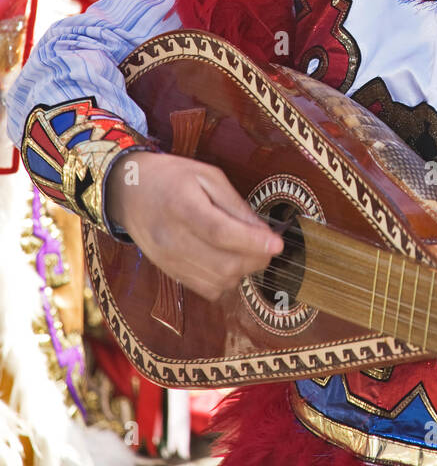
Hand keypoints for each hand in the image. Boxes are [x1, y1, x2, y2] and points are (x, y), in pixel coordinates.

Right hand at [105, 151, 282, 300]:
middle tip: (268, 246)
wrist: (129, 192)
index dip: (252, 242)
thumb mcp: (207, 176)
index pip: (220, 232)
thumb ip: (235, 204)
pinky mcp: (169, 272)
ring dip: (243, 271)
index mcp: (181, 205)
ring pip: (217, 281)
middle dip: (255, 259)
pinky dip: (226, 281)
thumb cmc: (172, 177)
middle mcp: (171, 238)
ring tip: (250, 251)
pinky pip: (206, 289)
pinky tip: (230, 262)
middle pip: (223, 263)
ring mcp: (168, 260)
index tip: (277, 244)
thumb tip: (263, 231)